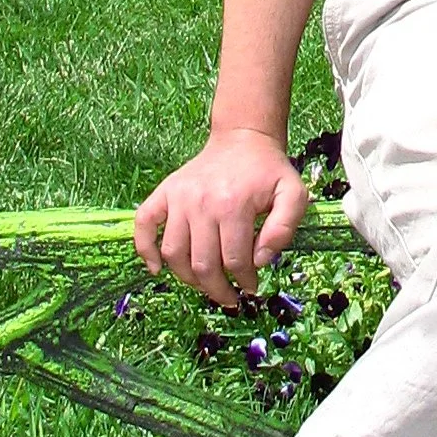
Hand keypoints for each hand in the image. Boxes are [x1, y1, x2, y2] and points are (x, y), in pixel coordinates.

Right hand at [133, 126, 307, 308]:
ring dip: (188, 279)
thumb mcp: (293, 194)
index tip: (252, 287)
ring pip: (174, 253)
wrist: (243, 139)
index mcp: (233, 205)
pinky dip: (145, 250)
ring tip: (205, 285)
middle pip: (202, 264)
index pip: (234, 260)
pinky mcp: (164, 193)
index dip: (244, 281)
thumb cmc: (269, 171)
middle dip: (218, 289)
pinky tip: (156, 269)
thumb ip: (284, 227)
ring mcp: (178, 198)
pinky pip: (144, 225)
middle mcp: (200, 203)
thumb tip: (260, 260)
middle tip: (230, 297)